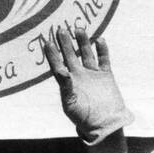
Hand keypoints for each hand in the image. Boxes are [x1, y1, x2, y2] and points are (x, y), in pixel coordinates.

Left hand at [39, 24, 131, 143]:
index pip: (57, 64)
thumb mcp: (70, 103)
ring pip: (86, 53)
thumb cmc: (83, 117)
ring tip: (79, 28)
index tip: (48, 42)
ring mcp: (92, 74)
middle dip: (66, 42)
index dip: (53, 54)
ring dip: (83, 41)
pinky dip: (102, 50)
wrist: (105, 124)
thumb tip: (61, 70)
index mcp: (67, 82)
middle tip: (61, 28)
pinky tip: (99, 40)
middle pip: (70, 55)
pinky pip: (103, 59)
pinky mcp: (106, 75)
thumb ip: (66, 87)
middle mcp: (78, 75)